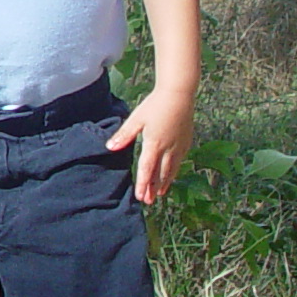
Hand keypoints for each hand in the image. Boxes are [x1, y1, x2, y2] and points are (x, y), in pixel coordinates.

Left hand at [107, 89, 196, 203]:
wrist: (179, 95)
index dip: (143, 184)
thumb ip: (124, 135)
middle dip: (154, 188)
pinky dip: (173, 172)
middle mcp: (169, 148)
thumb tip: (110, 147)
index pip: (147, 168)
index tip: (140, 196)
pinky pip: (179, 162)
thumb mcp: (136, 119)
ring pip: (172, 170)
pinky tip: (170, 176)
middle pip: (160, 173)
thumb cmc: (154, 105)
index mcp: (154, 143)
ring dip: (165, 182)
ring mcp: (179, 146)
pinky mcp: (186, 143)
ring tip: (159, 194)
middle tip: (148, 201)